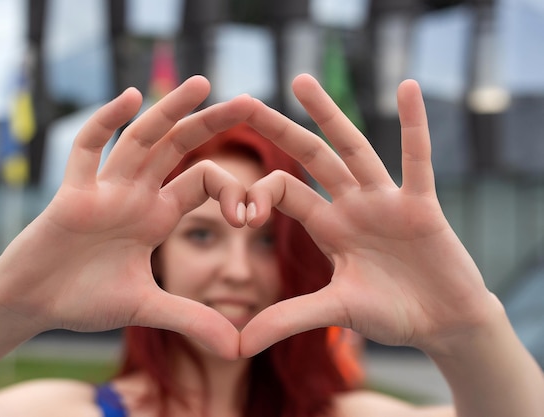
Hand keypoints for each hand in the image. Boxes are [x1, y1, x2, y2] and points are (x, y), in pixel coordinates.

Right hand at [0, 76, 253, 358]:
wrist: (34, 304)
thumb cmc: (85, 299)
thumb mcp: (147, 309)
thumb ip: (191, 320)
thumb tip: (237, 349)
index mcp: (158, 215)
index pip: (204, 183)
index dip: (233, 192)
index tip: (250, 216)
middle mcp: (137, 195)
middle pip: (179, 148)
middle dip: (212, 124)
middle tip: (252, 100)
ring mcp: (106, 189)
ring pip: (142, 140)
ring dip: (169, 111)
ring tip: (202, 84)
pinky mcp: (72, 193)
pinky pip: (87, 150)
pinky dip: (105, 124)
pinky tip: (131, 98)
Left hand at [240, 74, 495, 356]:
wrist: (443, 322)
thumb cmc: (392, 314)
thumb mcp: (335, 311)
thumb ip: (288, 319)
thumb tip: (238, 345)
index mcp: (327, 226)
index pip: (285, 192)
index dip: (259, 194)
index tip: (242, 212)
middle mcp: (351, 205)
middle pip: (309, 158)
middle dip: (278, 131)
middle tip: (244, 100)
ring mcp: (385, 201)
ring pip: (353, 149)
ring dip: (328, 115)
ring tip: (300, 81)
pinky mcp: (421, 204)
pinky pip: (416, 159)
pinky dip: (414, 126)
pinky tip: (405, 89)